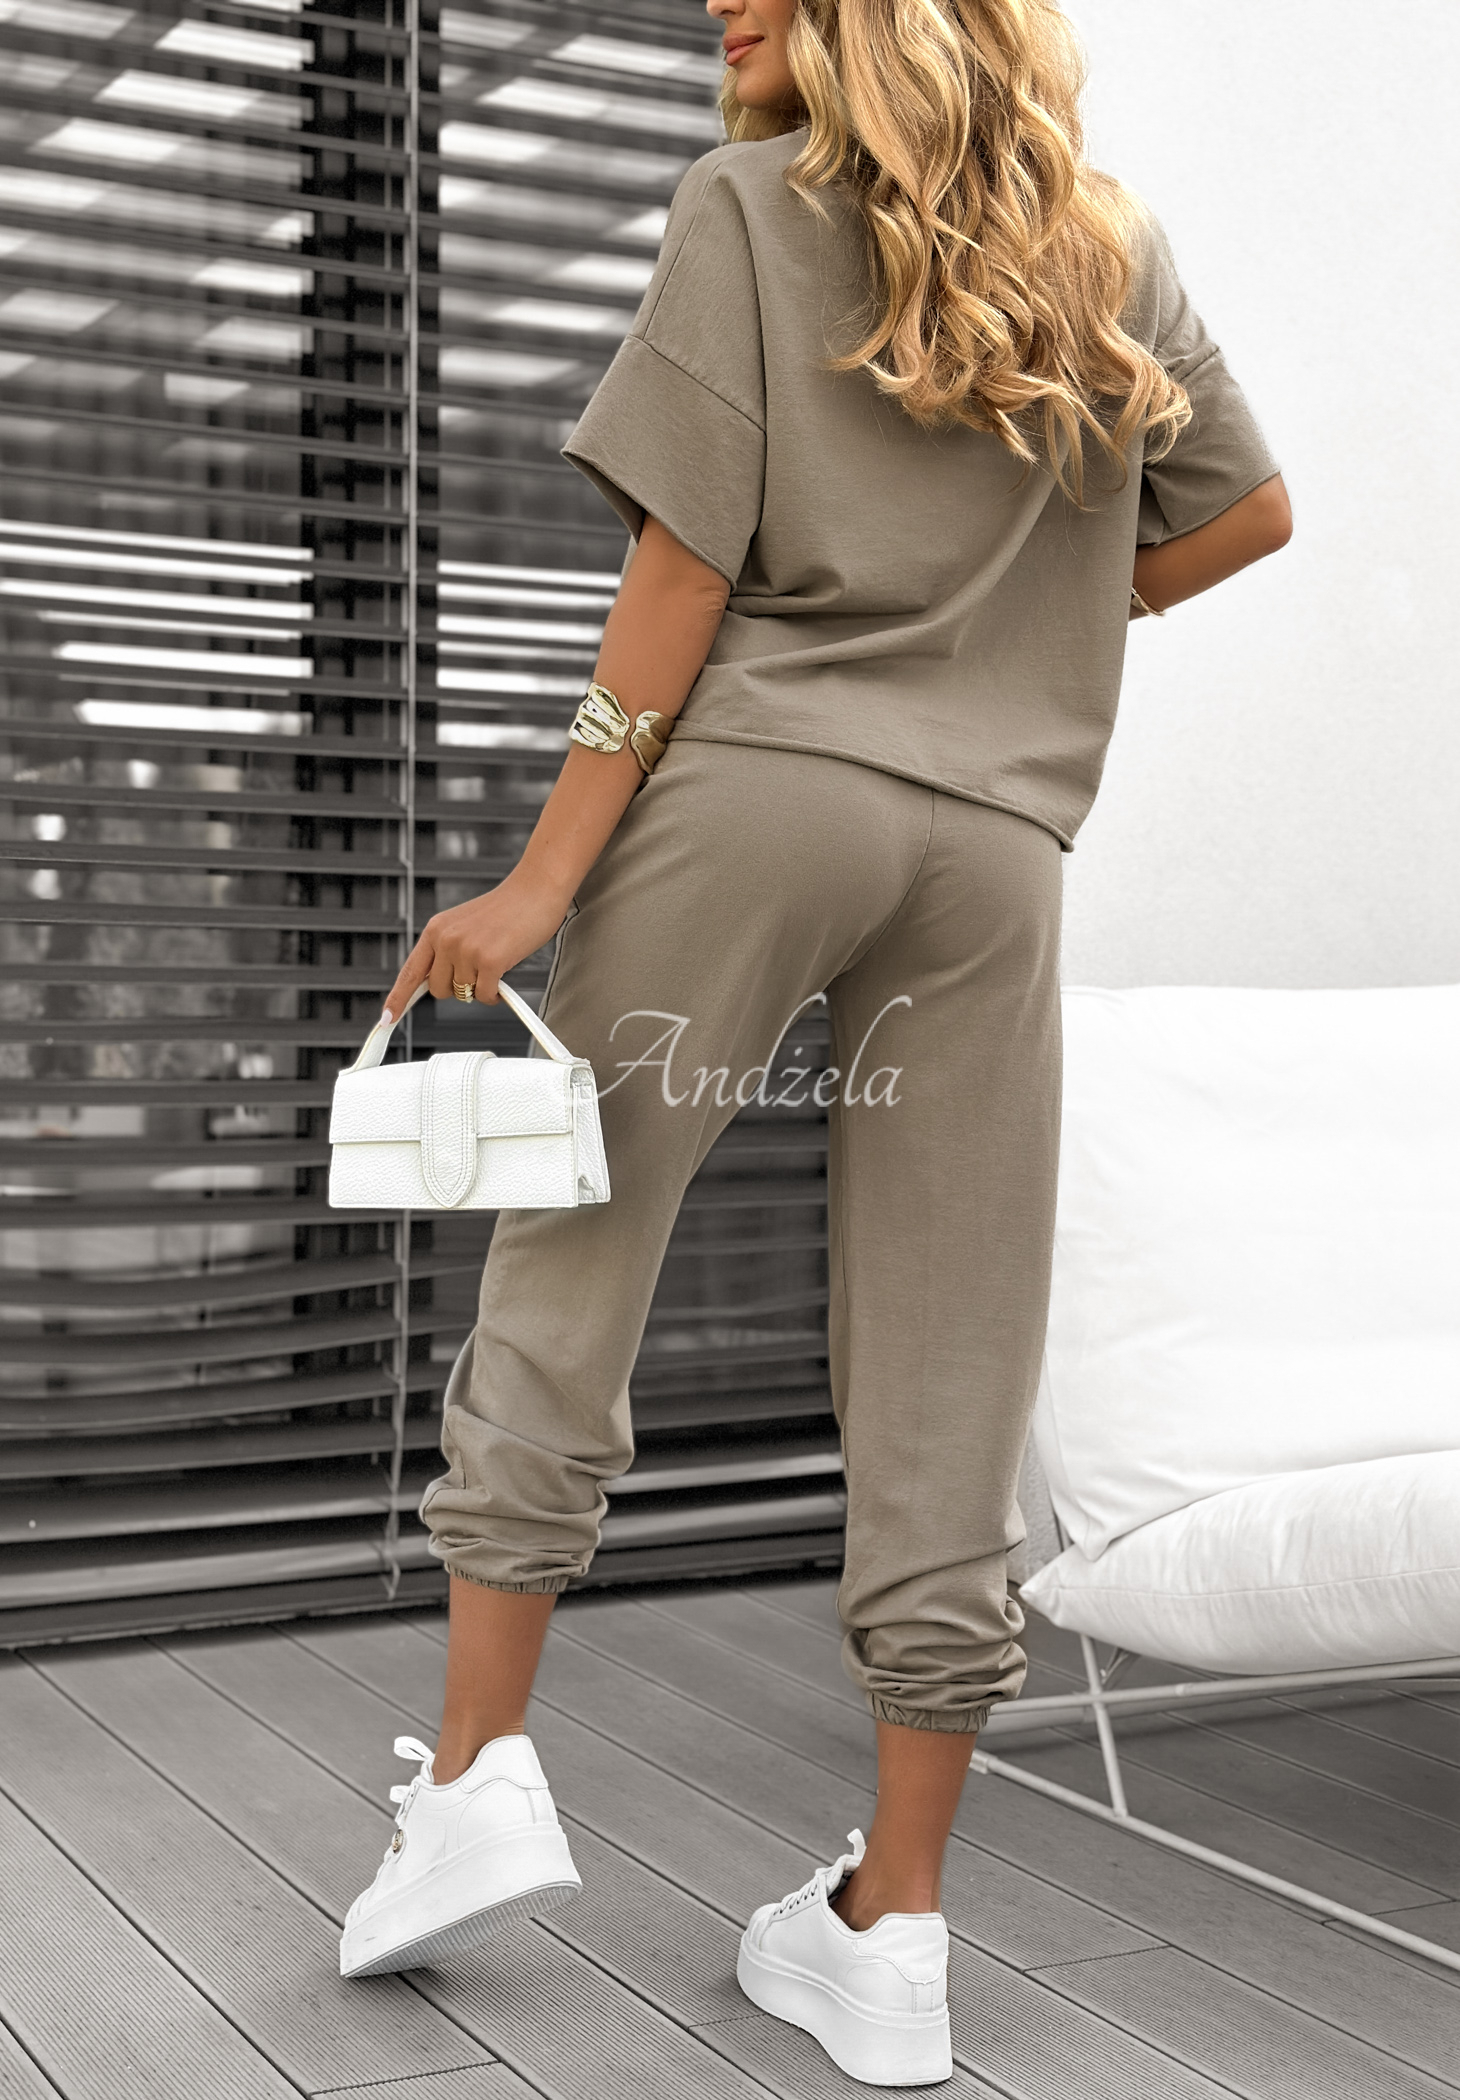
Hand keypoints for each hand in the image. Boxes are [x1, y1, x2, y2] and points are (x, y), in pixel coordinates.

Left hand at [382, 873, 570, 1020]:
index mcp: (436, 929)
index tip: (387, 1019)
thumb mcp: (466, 926)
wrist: (536, 889)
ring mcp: (467, 950)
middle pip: (440, 990)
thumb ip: (448, 950)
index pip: (411, 971)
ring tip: (496, 962)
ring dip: (482, 987)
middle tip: (479, 971)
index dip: (397, 999)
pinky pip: (485, 996)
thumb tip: (439, 983)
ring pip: (465, 994)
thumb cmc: (507, 909)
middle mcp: (446, 940)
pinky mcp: (490, 961)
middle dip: (459, 989)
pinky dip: (496, 994)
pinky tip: (504, 974)